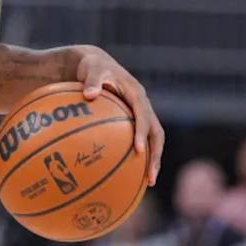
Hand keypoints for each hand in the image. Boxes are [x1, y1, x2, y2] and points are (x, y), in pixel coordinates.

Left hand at [75, 46, 163, 184]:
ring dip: (153, 160)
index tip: (137, 150)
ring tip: (147, 183)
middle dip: (156, 156)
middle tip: (150, 178)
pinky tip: (129, 174)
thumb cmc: (92, 66)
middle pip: (156, 134)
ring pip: (153, 140)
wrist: (96, 63)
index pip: (143, 115)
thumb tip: (88, 94)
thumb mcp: (91, 69)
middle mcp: (143, 106)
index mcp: (136, 94)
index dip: (142, 132)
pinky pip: (140, 140)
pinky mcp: (134, 120)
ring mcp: (140, 114)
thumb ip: (91, 81)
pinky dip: (139, 155)